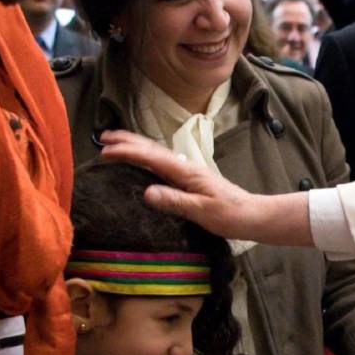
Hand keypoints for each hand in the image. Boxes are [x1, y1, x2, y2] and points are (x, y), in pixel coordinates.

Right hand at [97, 133, 313, 245]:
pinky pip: (161, 164)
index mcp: (185, 171)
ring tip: (114, 144)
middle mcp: (185, 167)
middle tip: (102, 138)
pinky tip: (140, 162)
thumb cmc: (230, 215)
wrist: (252, 216)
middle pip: (151, 148)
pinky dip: (145, 158)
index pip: (151, 157)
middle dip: (127, 141)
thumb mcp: (202, 211)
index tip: (105, 151)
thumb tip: (146, 192)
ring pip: (156, 154)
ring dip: (134, 147)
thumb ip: (175, 201)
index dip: (127, 152)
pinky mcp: (189, 180)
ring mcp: (187, 172)